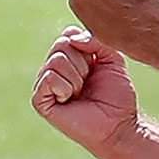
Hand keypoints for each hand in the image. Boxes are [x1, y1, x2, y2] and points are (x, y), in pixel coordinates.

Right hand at [32, 26, 142, 158]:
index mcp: (70, 57)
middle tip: (89, 81)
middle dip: (83, 63)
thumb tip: (71, 37)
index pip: (68, 34)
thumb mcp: (113, 59)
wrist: (118, 125)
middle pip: (61, 44)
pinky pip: (49, 78)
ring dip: (77, 78)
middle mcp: (54, 68)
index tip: (96, 66)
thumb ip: (97, 40)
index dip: (87, 47)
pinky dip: (66, 88)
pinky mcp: (40, 100)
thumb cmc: (116, 96)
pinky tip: (70, 100)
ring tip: (81, 92)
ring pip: (56, 60)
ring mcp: (45, 84)